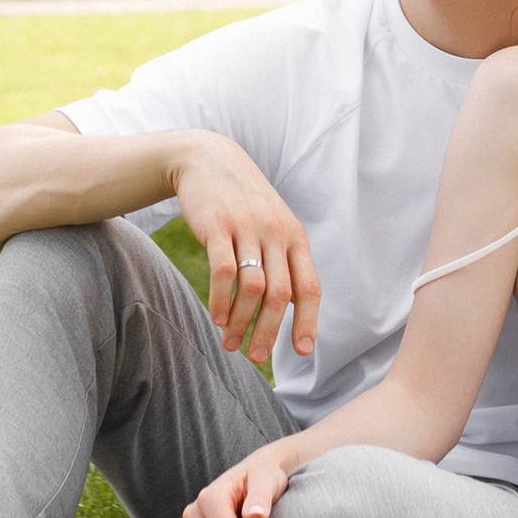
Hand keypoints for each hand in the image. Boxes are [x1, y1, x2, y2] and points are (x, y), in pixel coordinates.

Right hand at [171, 135, 319, 367]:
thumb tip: (288, 307)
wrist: (208, 159)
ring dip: (241, 322)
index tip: (303, 352)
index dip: (308, 321)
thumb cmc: (243, 201)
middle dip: (270, 332)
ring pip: (252, 287)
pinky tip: (216, 317)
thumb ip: (284, 260)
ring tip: (229, 343)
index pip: (310, 286)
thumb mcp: (273, 224)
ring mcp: (247, 228)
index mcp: (294, 237)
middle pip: (280, 295)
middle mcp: (276, 233)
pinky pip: (223, 272)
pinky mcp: (217, 226)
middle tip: (257, 357)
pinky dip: (220, 300)